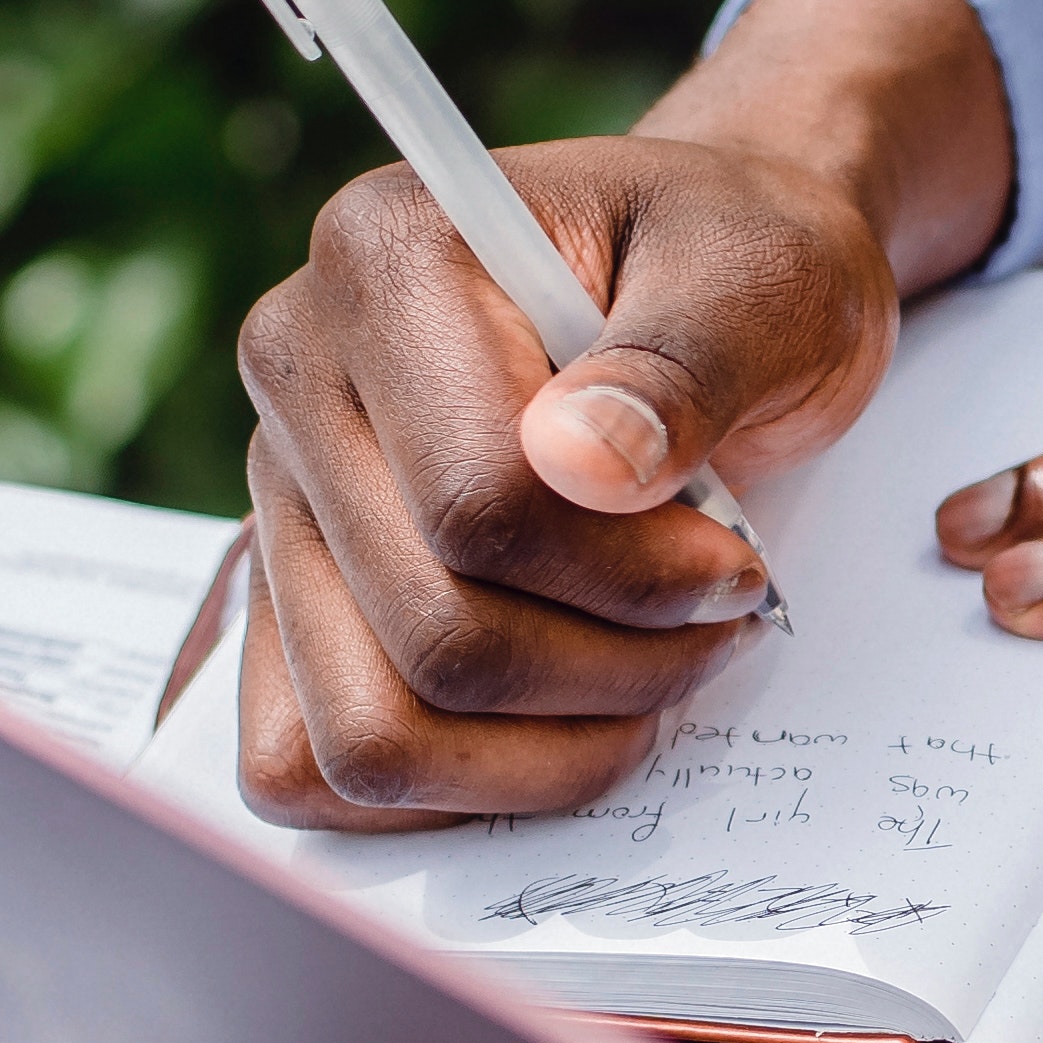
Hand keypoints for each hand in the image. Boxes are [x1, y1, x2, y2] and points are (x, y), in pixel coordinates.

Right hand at [229, 0, 1007, 826]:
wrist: (707, 288)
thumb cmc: (739, 274)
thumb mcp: (765, 283)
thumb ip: (683, 365)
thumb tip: (585, 465)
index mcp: (386, 256)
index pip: (477, 502)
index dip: (634, 575)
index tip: (737, 561)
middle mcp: (296, 370)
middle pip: (432, 635)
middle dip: (614, 666)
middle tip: (718, 616)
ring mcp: (277, 495)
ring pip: (372, 733)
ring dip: (548, 747)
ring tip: (653, 667)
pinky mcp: (285, 594)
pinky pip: (310, 767)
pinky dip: (458, 785)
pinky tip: (564, 722)